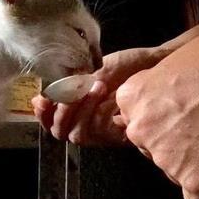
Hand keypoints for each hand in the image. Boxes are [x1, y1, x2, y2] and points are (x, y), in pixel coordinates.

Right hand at [31, 47, 163, 145]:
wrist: (157, 63)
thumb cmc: (128, 66)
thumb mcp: (93, 72)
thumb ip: (69, 87)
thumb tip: (41, 96)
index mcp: (79, 108)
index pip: (52, 122)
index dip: (42, 115)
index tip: (40, 100)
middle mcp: (88, 123)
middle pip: (60, 132)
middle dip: (59, 113)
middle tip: (68, 92)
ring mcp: (103, 131)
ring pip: (76, 134)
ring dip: (79, 110)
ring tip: (95, 86)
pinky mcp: (118, 134)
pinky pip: (96, 132)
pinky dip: (96, 112)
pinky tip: (106, 94)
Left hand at [116, 24, 198, 198]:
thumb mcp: (177, 59)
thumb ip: (157, 86)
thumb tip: (159, 97)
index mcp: (134, 99)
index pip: (138, 121)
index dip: (166, 120)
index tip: (188, 114)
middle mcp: (142, 132)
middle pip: (155, 149)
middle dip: (179, 143)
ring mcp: (167, 161)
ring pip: (179, 174)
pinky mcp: (197, 185)